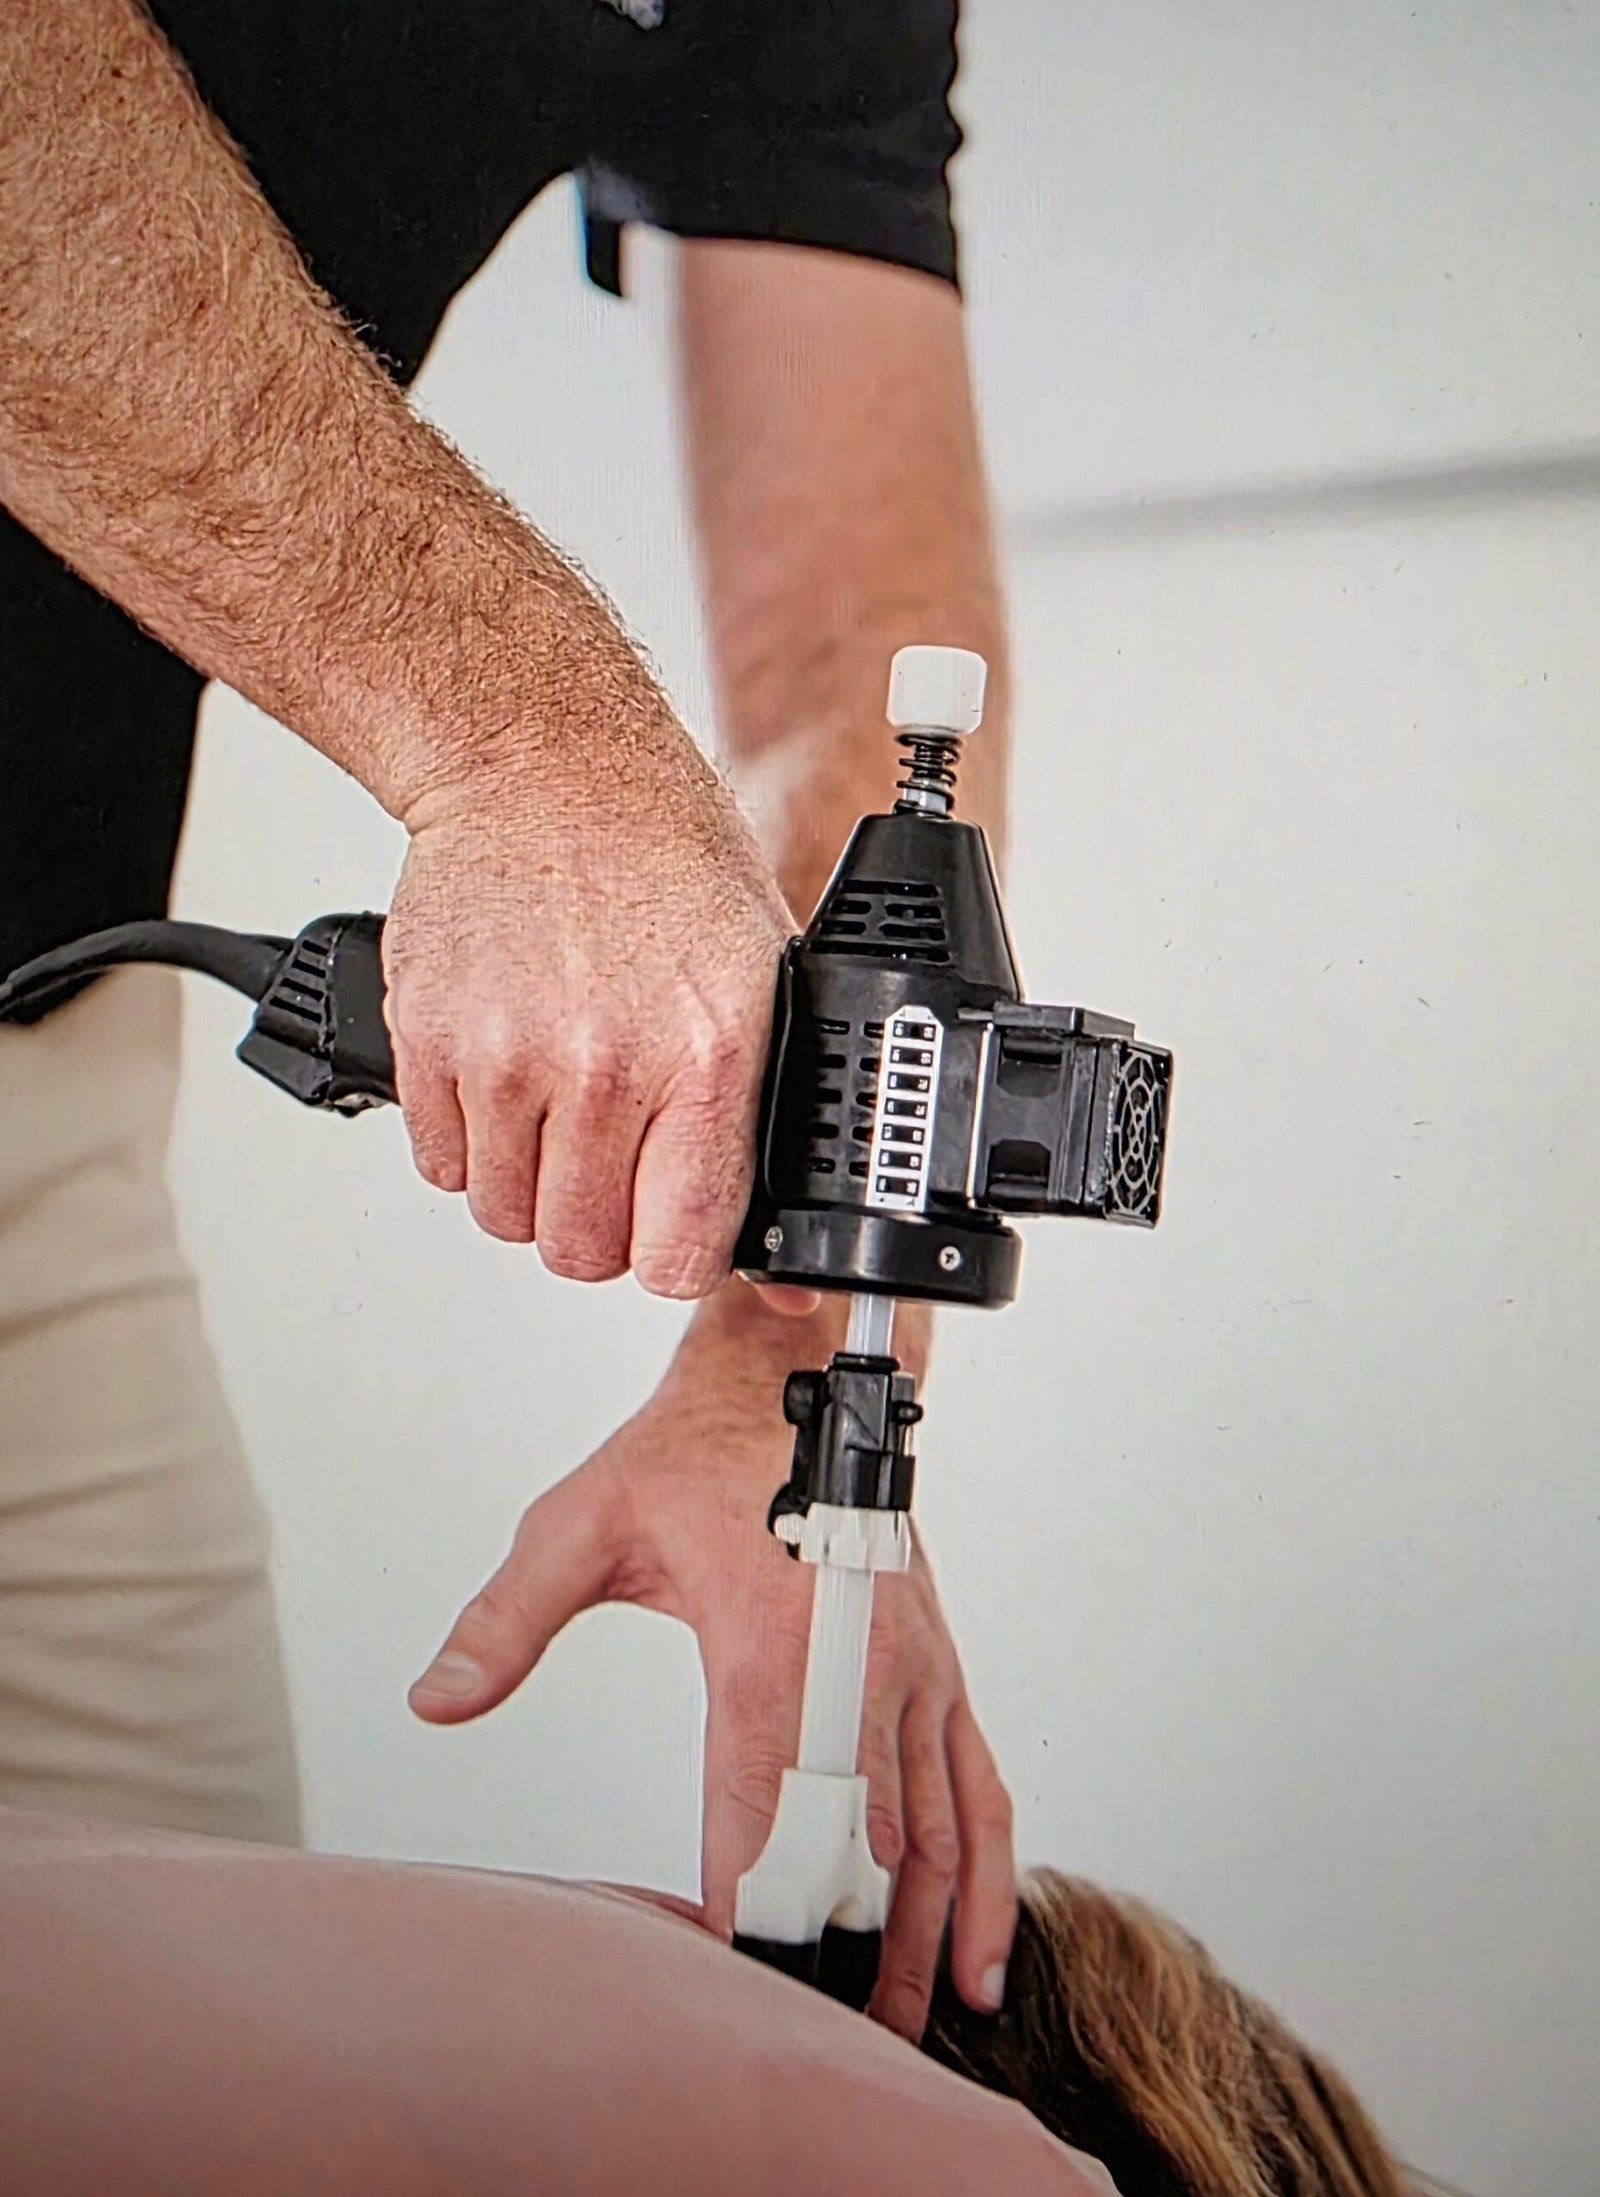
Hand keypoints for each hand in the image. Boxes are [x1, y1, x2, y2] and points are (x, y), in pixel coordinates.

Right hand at [382, 670, 791, 1298]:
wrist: (544, 767)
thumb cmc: (662, 859)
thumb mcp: (760, 983)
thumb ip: (767, 1136)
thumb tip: (787, 1285)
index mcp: (707, 1056)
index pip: (678, 1254)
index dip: (676, 1254)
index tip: (671, 1223)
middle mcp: (605, 1067)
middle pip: (581, 1251)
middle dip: (601, 1224)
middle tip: (614, 1156)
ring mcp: (508, 1058)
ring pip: (505, 1216)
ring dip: (531, 1183)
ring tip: (559, 1100)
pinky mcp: (431, 1043)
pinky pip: (440, 1167)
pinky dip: (470, 1143)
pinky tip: (509, 1075)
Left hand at [406, 1289, 1017, 2041]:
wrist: (796, 1376)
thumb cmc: (693, 1449)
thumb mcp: (580, 1520)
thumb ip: (506, 1620)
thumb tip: (433, 1701)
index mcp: (775, 1636)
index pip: (763, 1805)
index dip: (750, 1906)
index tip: (736, 1989)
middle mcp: (864, 1662)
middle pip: (864, 1843)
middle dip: (844, 1953)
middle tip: (826, 2045)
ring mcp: (916, 1670)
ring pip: (936, 1831)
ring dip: (923, 1937)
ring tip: (905, 2029)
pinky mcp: (940, 1671)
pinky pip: (979, 1789)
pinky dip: (985, 1876)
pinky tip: (978, 1955)